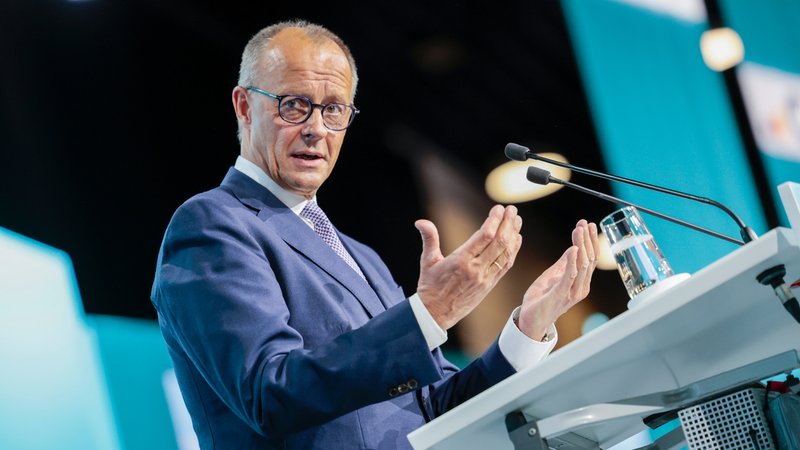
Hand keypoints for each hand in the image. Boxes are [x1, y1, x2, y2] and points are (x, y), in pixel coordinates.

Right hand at [415, 205, 522, 329]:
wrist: (436, 314)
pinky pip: (505, 266)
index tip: (498, 208)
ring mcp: (485, 278)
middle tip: (512, 209)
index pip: (484, 236)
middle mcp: (476, 269)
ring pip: (505, 253)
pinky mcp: (490, 285)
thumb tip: (420, 222)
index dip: (494, 220)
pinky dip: (513, 251)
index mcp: (460, 261)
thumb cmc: (430, 287)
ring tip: (517, 220)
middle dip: (507, 223)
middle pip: (498, 242)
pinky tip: (516, 239)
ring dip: (513, 235)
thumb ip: (429, 239)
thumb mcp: (428, 261)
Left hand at [517, 220, 598, 339]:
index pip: (590, 258)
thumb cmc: (542, 299)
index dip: (590, 241)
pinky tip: (573, 248)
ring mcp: (572, 293)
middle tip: (584, 223)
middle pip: (589, 259)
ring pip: (582, 265)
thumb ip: (564, 263)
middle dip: (587, 239)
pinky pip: (569, 276)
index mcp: (580, 283)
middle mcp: (580, 288)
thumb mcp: (553, 275)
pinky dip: (572, 262)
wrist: (530, 320)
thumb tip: (574, 247)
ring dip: (581, 245)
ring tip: (579, 230)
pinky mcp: (560, 295)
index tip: (588, 224)